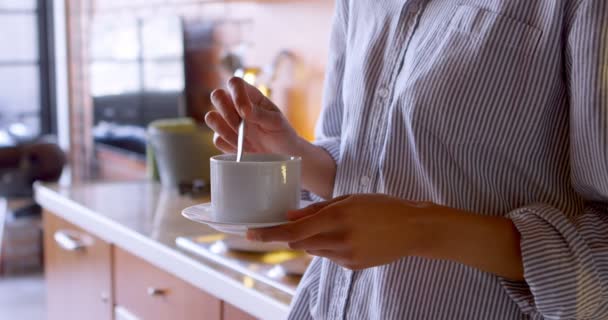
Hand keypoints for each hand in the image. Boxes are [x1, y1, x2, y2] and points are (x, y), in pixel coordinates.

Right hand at [205, 77, 300, 154]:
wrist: (282, 155)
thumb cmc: (282, 134)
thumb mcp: (276, 122)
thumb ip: (260, 114)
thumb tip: (243, 110)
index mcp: (250, 95)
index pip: (234, 83)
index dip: (236, 94)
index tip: (245, 112)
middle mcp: (235, 105)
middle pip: (216, 96)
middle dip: (226, 113)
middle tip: (241, 127)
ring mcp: (228, 122)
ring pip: (211, 117)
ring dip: (226, 131)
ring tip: (246, 142)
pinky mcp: (224, 139)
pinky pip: (217, 140)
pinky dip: (229, 146)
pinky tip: (244, 150)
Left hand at [247, 194, 432, 269]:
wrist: (413, 229)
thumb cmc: (381, 206)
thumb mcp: (349, 198)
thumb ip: (317, 209)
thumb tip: (290, 215)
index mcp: (337, 216)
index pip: (294, 229)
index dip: (269, 233)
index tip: (249, 234)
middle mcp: (339, 239)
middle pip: (300, 241)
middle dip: (294, 232)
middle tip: (300, 220)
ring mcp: (346, 256)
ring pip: (313, 250)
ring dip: (313, 239)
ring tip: (339, 226)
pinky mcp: (352, 266)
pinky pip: (329, 256)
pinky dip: (330, 246)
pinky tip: (350, 236)